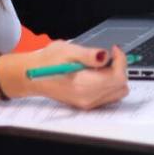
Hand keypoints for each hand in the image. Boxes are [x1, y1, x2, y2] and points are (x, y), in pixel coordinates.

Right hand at [2, 41, 128, 109]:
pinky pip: (108, 97)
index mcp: (83, 85)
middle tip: (105, 57)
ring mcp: (87, 103)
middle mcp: (87, 98)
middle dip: (118, 68)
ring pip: (117, 93)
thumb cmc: (48, 61)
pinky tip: (96, 74)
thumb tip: (105, 56)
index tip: (113, 50)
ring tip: (99, 66)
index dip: (120, 61)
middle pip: (120, 86)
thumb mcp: (68, 50)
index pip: (117, 77)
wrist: (32, 75)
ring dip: (114, 77)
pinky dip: (109, 84)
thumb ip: (89, 55)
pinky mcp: (86, 104)